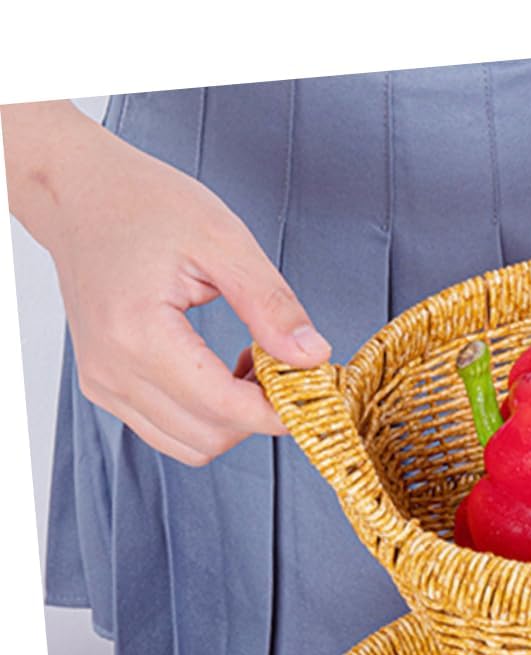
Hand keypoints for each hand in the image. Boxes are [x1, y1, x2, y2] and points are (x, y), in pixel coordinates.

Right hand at [2, 101, 330, 465]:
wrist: (78, 194)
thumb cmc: (143, 205)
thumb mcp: (223, 240)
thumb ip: (270, 305)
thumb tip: (312, 357)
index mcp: (138, 332)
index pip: (225, 409)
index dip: (280, 412)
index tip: (314, 391)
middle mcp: (113, 369)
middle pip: (211, 438)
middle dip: (258, 416)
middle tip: (285, 371)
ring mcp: (103, 383)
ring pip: (191, 446)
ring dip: (232, 422)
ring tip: (251, 370)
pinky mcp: (103, 387)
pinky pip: (168, 432)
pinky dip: (205, 418)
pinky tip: (219, 375)